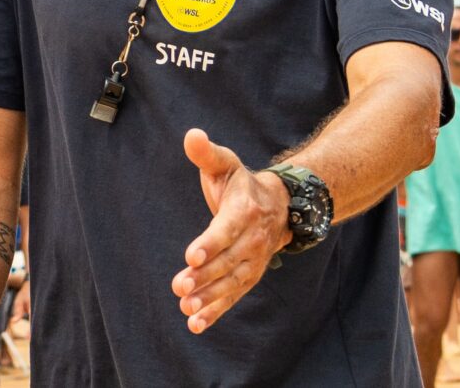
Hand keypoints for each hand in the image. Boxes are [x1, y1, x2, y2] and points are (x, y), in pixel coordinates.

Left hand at [173, 129, 291, 331]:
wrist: (279, 205)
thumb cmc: (241, 182)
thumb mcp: (225, 163)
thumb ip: (206, 152)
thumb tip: (192, 135)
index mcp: (245, 211)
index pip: (226, 230)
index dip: (209, 244)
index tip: (190, 257)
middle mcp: (253, 240)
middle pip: (227, 261)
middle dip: (204, 277)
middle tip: (179, 288)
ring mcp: (254, 261)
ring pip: (232, 283)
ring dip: (210, 299)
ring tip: (186, 309)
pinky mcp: (249, 276)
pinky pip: (234, 296)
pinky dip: (217, 311)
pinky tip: (196, 324)